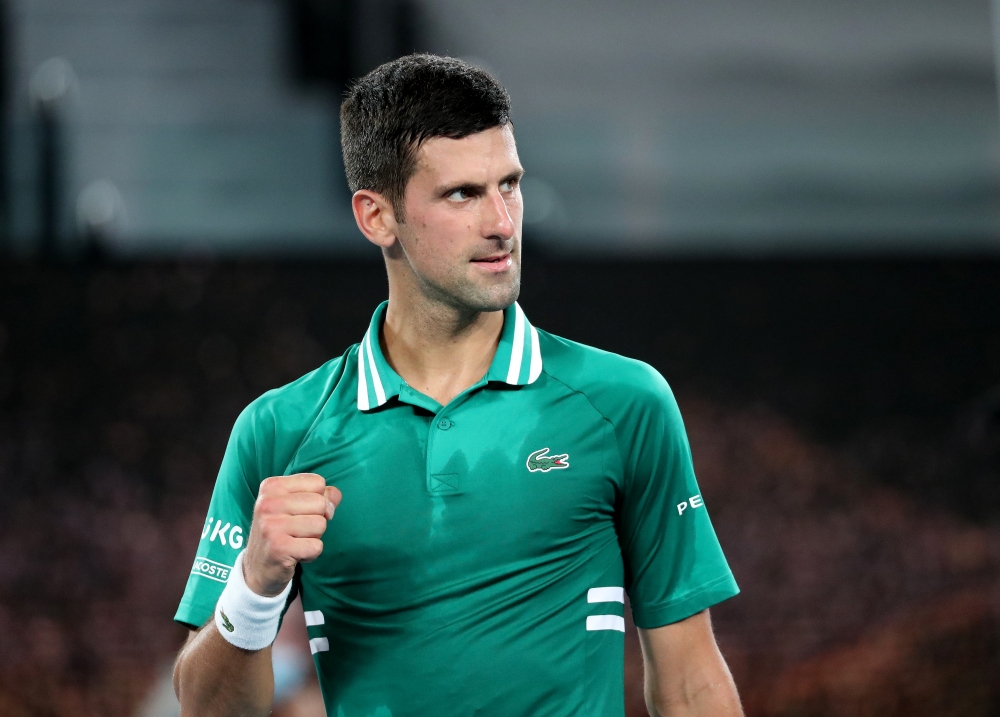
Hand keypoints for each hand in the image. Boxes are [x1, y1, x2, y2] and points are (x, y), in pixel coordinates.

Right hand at [243, 473, 341, 596]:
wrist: (257, 568)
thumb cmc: (282, 531)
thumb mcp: (296, 506)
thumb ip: (321, 495)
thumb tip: (335, 496)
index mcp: (272, 486)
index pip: (317, 482)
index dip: (318, 499)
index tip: (300, 513)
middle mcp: (268, 503)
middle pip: (320, 503)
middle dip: (316, 520)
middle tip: (296, 531)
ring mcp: (271, 526)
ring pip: (320, 524)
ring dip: (313, 538)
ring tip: (295, 542)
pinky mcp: (279, 548)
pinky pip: (316, 546)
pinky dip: (311, 554)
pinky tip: (294, 554)